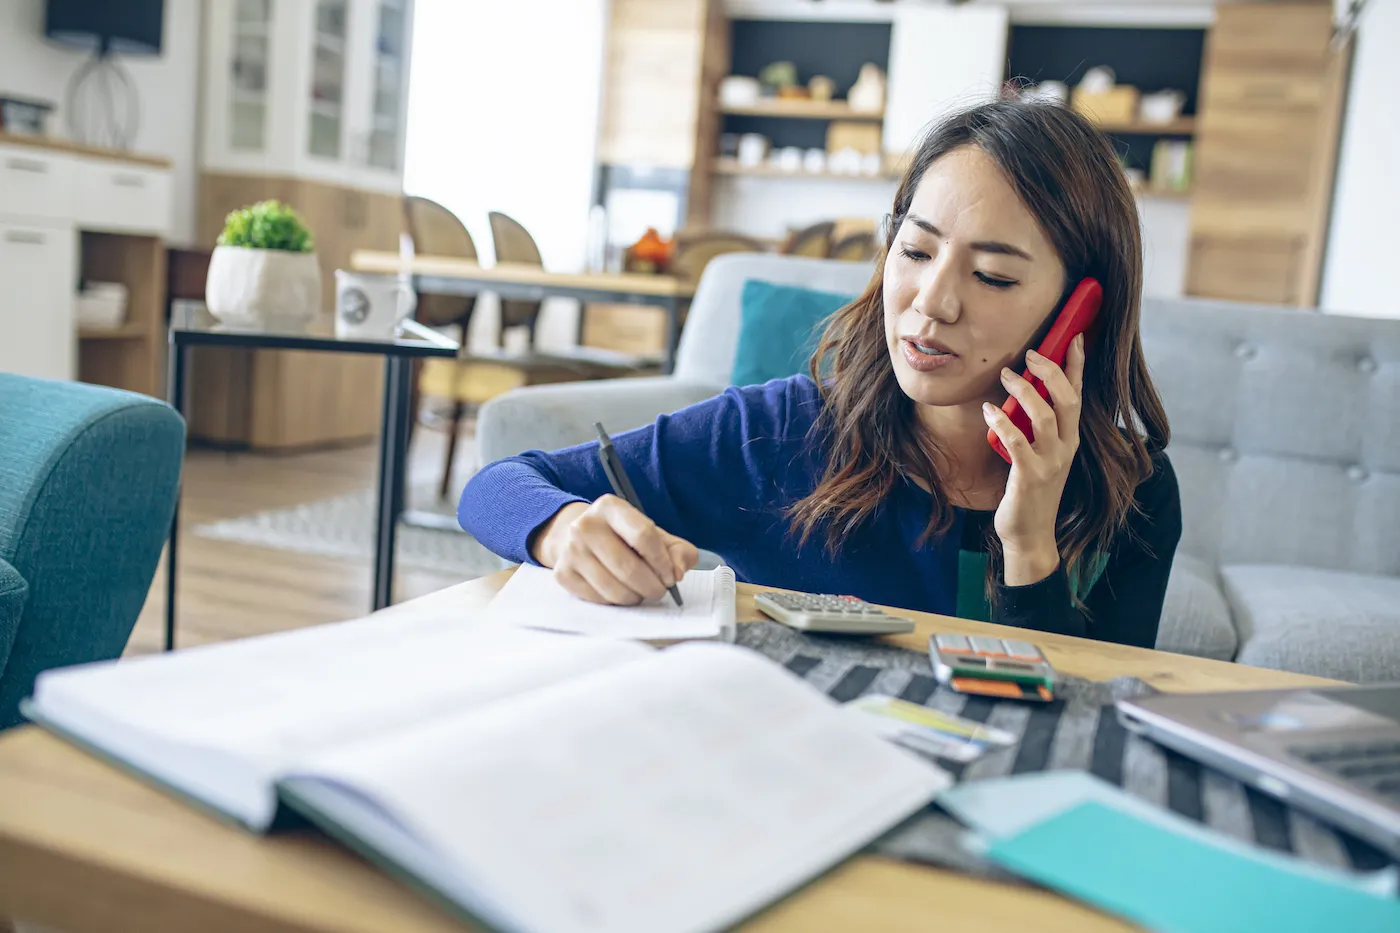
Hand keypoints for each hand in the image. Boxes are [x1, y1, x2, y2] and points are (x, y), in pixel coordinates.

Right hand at [531, 495, 699, 604]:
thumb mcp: (653, 534)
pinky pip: (599, 599)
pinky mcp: (563, 574)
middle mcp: (585, 525)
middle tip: (660, 590)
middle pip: (629, 567)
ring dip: (636, 597)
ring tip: (641, 592)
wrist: (577, 537)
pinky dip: (617, 602)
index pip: (643, 536)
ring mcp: (571, 551)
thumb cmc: (622, 537)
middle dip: (652, 586)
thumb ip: (677, 550)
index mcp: (611, 507)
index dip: (663, 562)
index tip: (671, 576)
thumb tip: (678, 571)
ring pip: (614, 589)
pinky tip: (621, 592)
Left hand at [982, 333, 1085, 584]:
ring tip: (1004, 376)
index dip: (1077, 365)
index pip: (1079, 395)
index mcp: (1070, 439)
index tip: (1075, 336)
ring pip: (1044, 416)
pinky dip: (1003, 422)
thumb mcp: (1040, 454)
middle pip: (1067, 399)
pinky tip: (988, 410)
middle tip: (1030, 353)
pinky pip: (1018, 442)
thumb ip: (1036, 428)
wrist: (1030, 534)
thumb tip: (1022, 392)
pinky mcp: (1030, 476)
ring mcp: (1051, 462)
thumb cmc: (1030, 491)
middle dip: (1051, 371)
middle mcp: (1066, 448)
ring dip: (1024, 392)